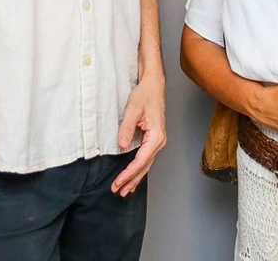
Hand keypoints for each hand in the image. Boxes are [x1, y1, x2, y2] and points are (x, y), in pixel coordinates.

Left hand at [112, 75, 165, 196]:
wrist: (153, 86)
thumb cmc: (145, 96)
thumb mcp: (133, 109)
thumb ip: (127, 128)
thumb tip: (122, 145)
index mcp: (156, 136)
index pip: (141, 160)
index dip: (129, 173)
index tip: (118, 181)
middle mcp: (159, 141)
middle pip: (145, 166)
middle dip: (131, 180)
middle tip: (118, 191)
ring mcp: (157, 142)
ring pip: (146, 165)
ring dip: (135, 178)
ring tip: (124, 190)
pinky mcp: (153, 140)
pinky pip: (146, 159)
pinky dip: (138, 170)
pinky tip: (132, 177)